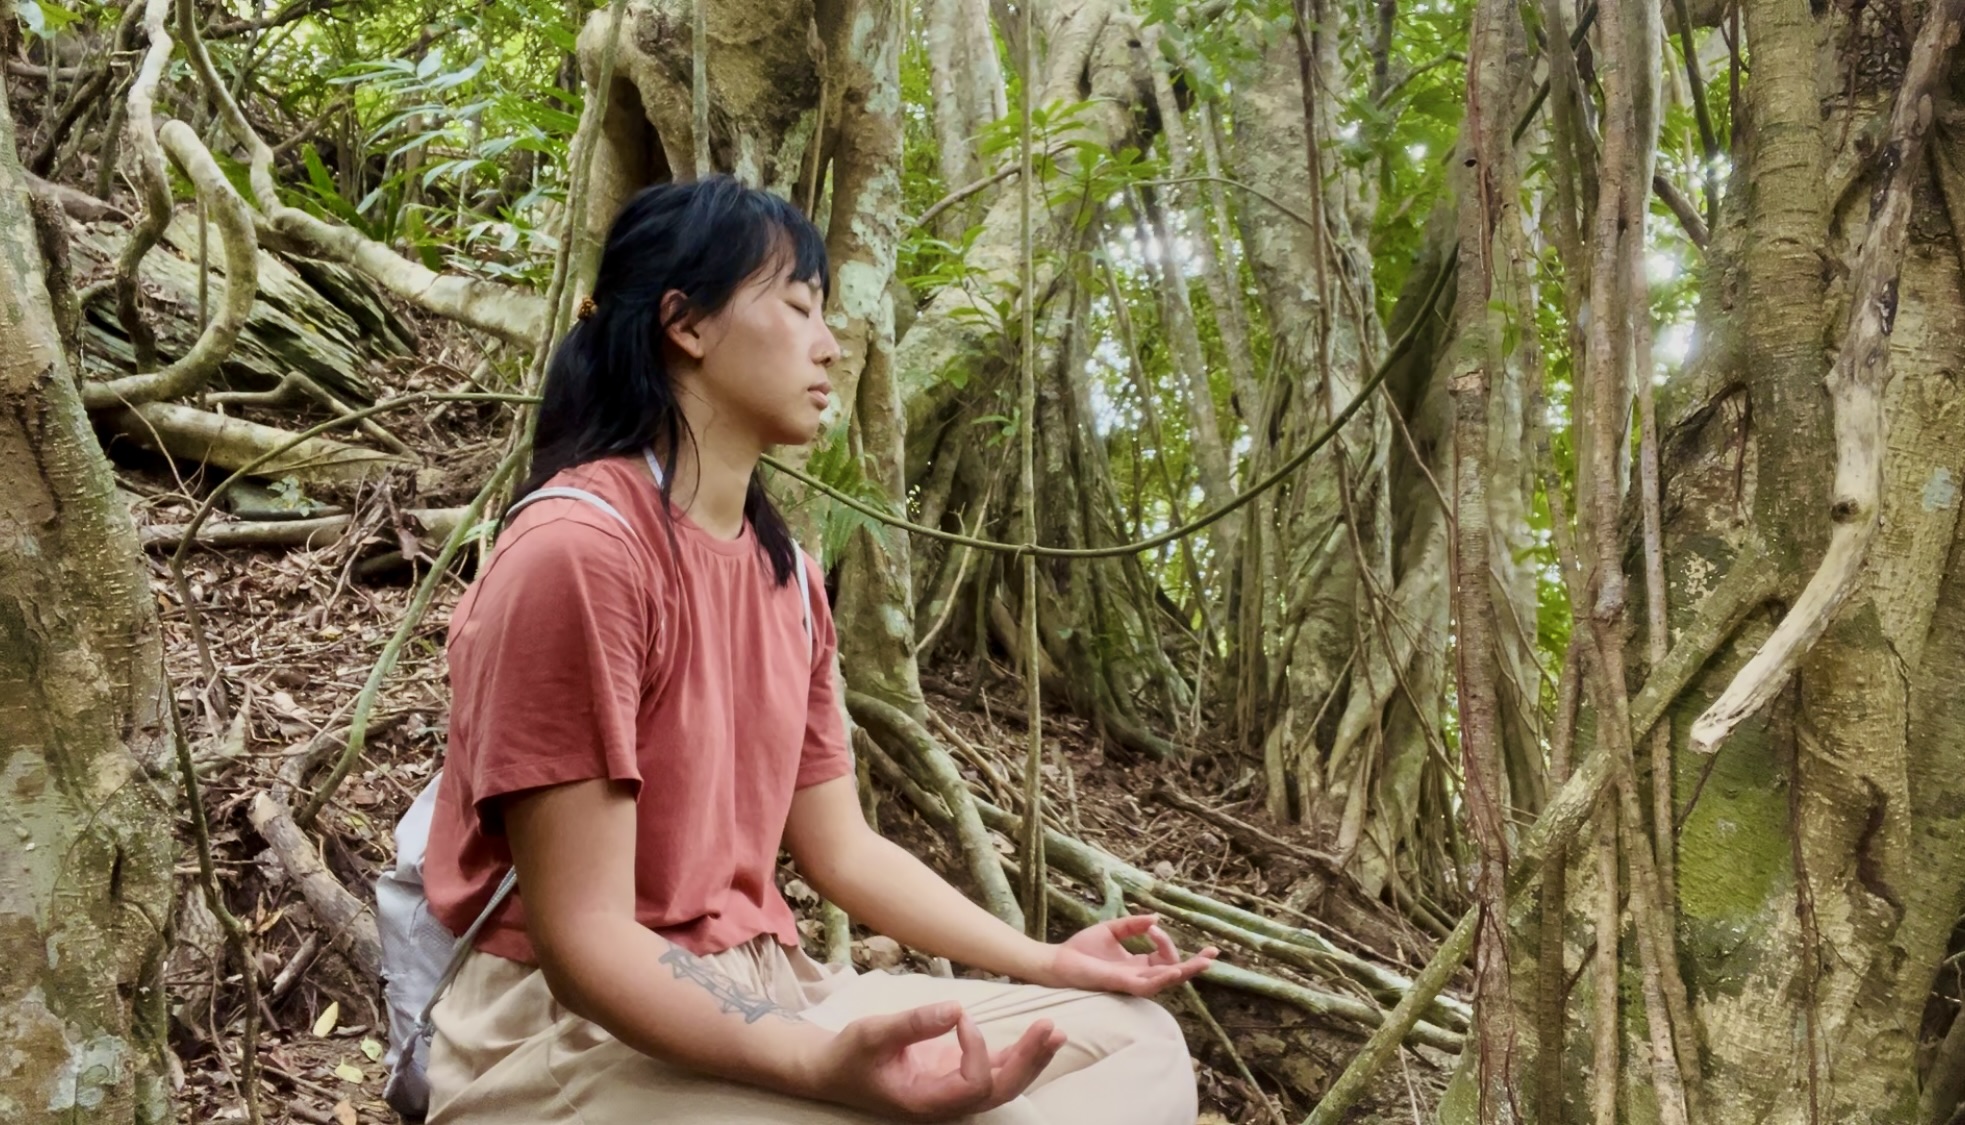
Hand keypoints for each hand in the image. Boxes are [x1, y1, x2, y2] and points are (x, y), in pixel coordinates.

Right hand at [805, 1001, 1065, 1121]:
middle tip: (1050, 1030)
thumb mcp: (873, 1034)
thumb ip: (913, 1023)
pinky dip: (1018, 1053)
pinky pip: (995, 1069)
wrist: (836, 1069)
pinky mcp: (957, 1075)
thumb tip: (955, 1009)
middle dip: (1028, 1062)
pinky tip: (1039, 1035)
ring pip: (1005, 1083)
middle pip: (1001, 1091)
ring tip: (1055, 1031)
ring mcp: (954, 1091)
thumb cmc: (851, 1055)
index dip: (976, 1050)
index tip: (959, 1016)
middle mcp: (947, 1103)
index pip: (973, 1085)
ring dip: (1031, 1057)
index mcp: (926, 1102)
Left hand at [1039, 915, 1217, 996]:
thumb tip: (1156, 918)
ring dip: (1186, 971)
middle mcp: (1139, 976)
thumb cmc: (1082, 949)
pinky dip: (1164, 978)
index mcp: (1138, 965)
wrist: (1058, 960)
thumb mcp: (1111, 930)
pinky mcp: (1122, 984)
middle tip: (1213, 953)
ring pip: (1167, 981)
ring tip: (1204, 962)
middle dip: (1195, 965)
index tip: (1153, 926)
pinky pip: (1148, 986)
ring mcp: (1132, 982)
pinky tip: (1175, 970)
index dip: (1165, 940)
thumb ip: (1133, 925)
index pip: (1165, 957)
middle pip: (1175, 973)